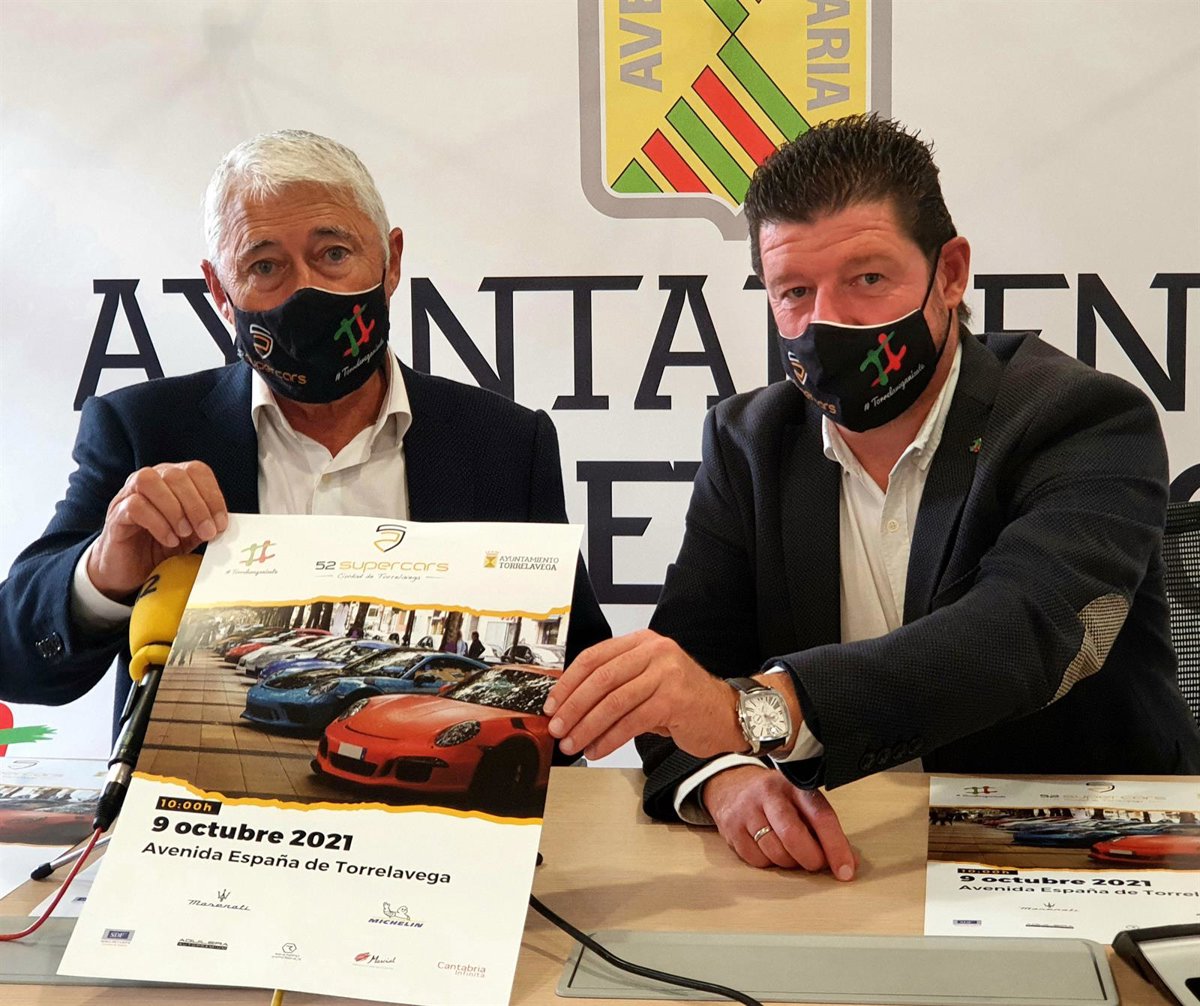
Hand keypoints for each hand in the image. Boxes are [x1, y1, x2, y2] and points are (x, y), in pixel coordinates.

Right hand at [87, 461, 227, 599]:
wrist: (130, 570)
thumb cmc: (162, 546)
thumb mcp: (192, 535)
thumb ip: (207, 524)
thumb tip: (224, 523)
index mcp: (172, 480)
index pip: (196, 470)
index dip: (212, 494)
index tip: (221, 523)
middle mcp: (150, 480)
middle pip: (175, 475)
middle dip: (197, 505)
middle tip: (207, 532)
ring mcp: (128, 494)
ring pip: (150, 482)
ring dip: (174, 509)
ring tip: (185, 533)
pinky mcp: (116, 514)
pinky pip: (135, 506)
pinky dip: (157, 523)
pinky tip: (169, 540)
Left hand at [544, 629, 743, 759]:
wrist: (728, 713)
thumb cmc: (684, 701)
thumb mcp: (648, 682)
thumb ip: (616, 685)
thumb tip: (571, 706)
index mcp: (642, 642)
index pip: (594, 657)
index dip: (569, 681)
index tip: (552, 703)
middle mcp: (655, 651)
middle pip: (600, 678)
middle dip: (573, 706)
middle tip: (558, 727)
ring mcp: (666, 673)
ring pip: (613, 701)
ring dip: (587, 726)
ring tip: (573, 743)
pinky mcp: (674, 699)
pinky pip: (631, 721)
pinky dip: (610, 738)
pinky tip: (598, 749)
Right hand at [703, 765, 854, 878]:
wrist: (730, 785)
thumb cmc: (774, 798)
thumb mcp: (800, 801)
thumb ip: (823, 829)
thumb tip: (850, 861)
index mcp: (795, 786)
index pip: (821, 816)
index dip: (836, 846)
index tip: (846, 869)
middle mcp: (770, 795)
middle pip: (793, 835)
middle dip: (810, 858)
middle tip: (815, 863)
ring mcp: (747, 810)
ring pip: (775, 852)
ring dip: (789, 863)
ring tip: (790, 853)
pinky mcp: (731, 828)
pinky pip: (756, 860)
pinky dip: (768, 863)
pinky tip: (769, 850)